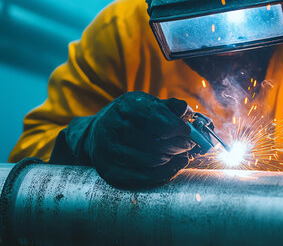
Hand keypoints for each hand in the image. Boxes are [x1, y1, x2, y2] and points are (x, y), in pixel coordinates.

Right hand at [50, 91, 195, 186]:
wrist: (95, 133)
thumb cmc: (130, 118)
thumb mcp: (147, 104)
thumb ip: (169, 107)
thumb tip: (186, 112)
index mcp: (126, 106)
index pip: (155, 119)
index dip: (176, 127)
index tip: (187, 132)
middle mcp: (113, 126)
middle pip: (152, 142)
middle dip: (176, 146)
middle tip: (187, 145)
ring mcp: (108, 150)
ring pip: (148, 161)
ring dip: (170, 160)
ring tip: (179, 155)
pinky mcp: (108, 169)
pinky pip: (140, 178)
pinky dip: (162, 174)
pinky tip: (172, 167)